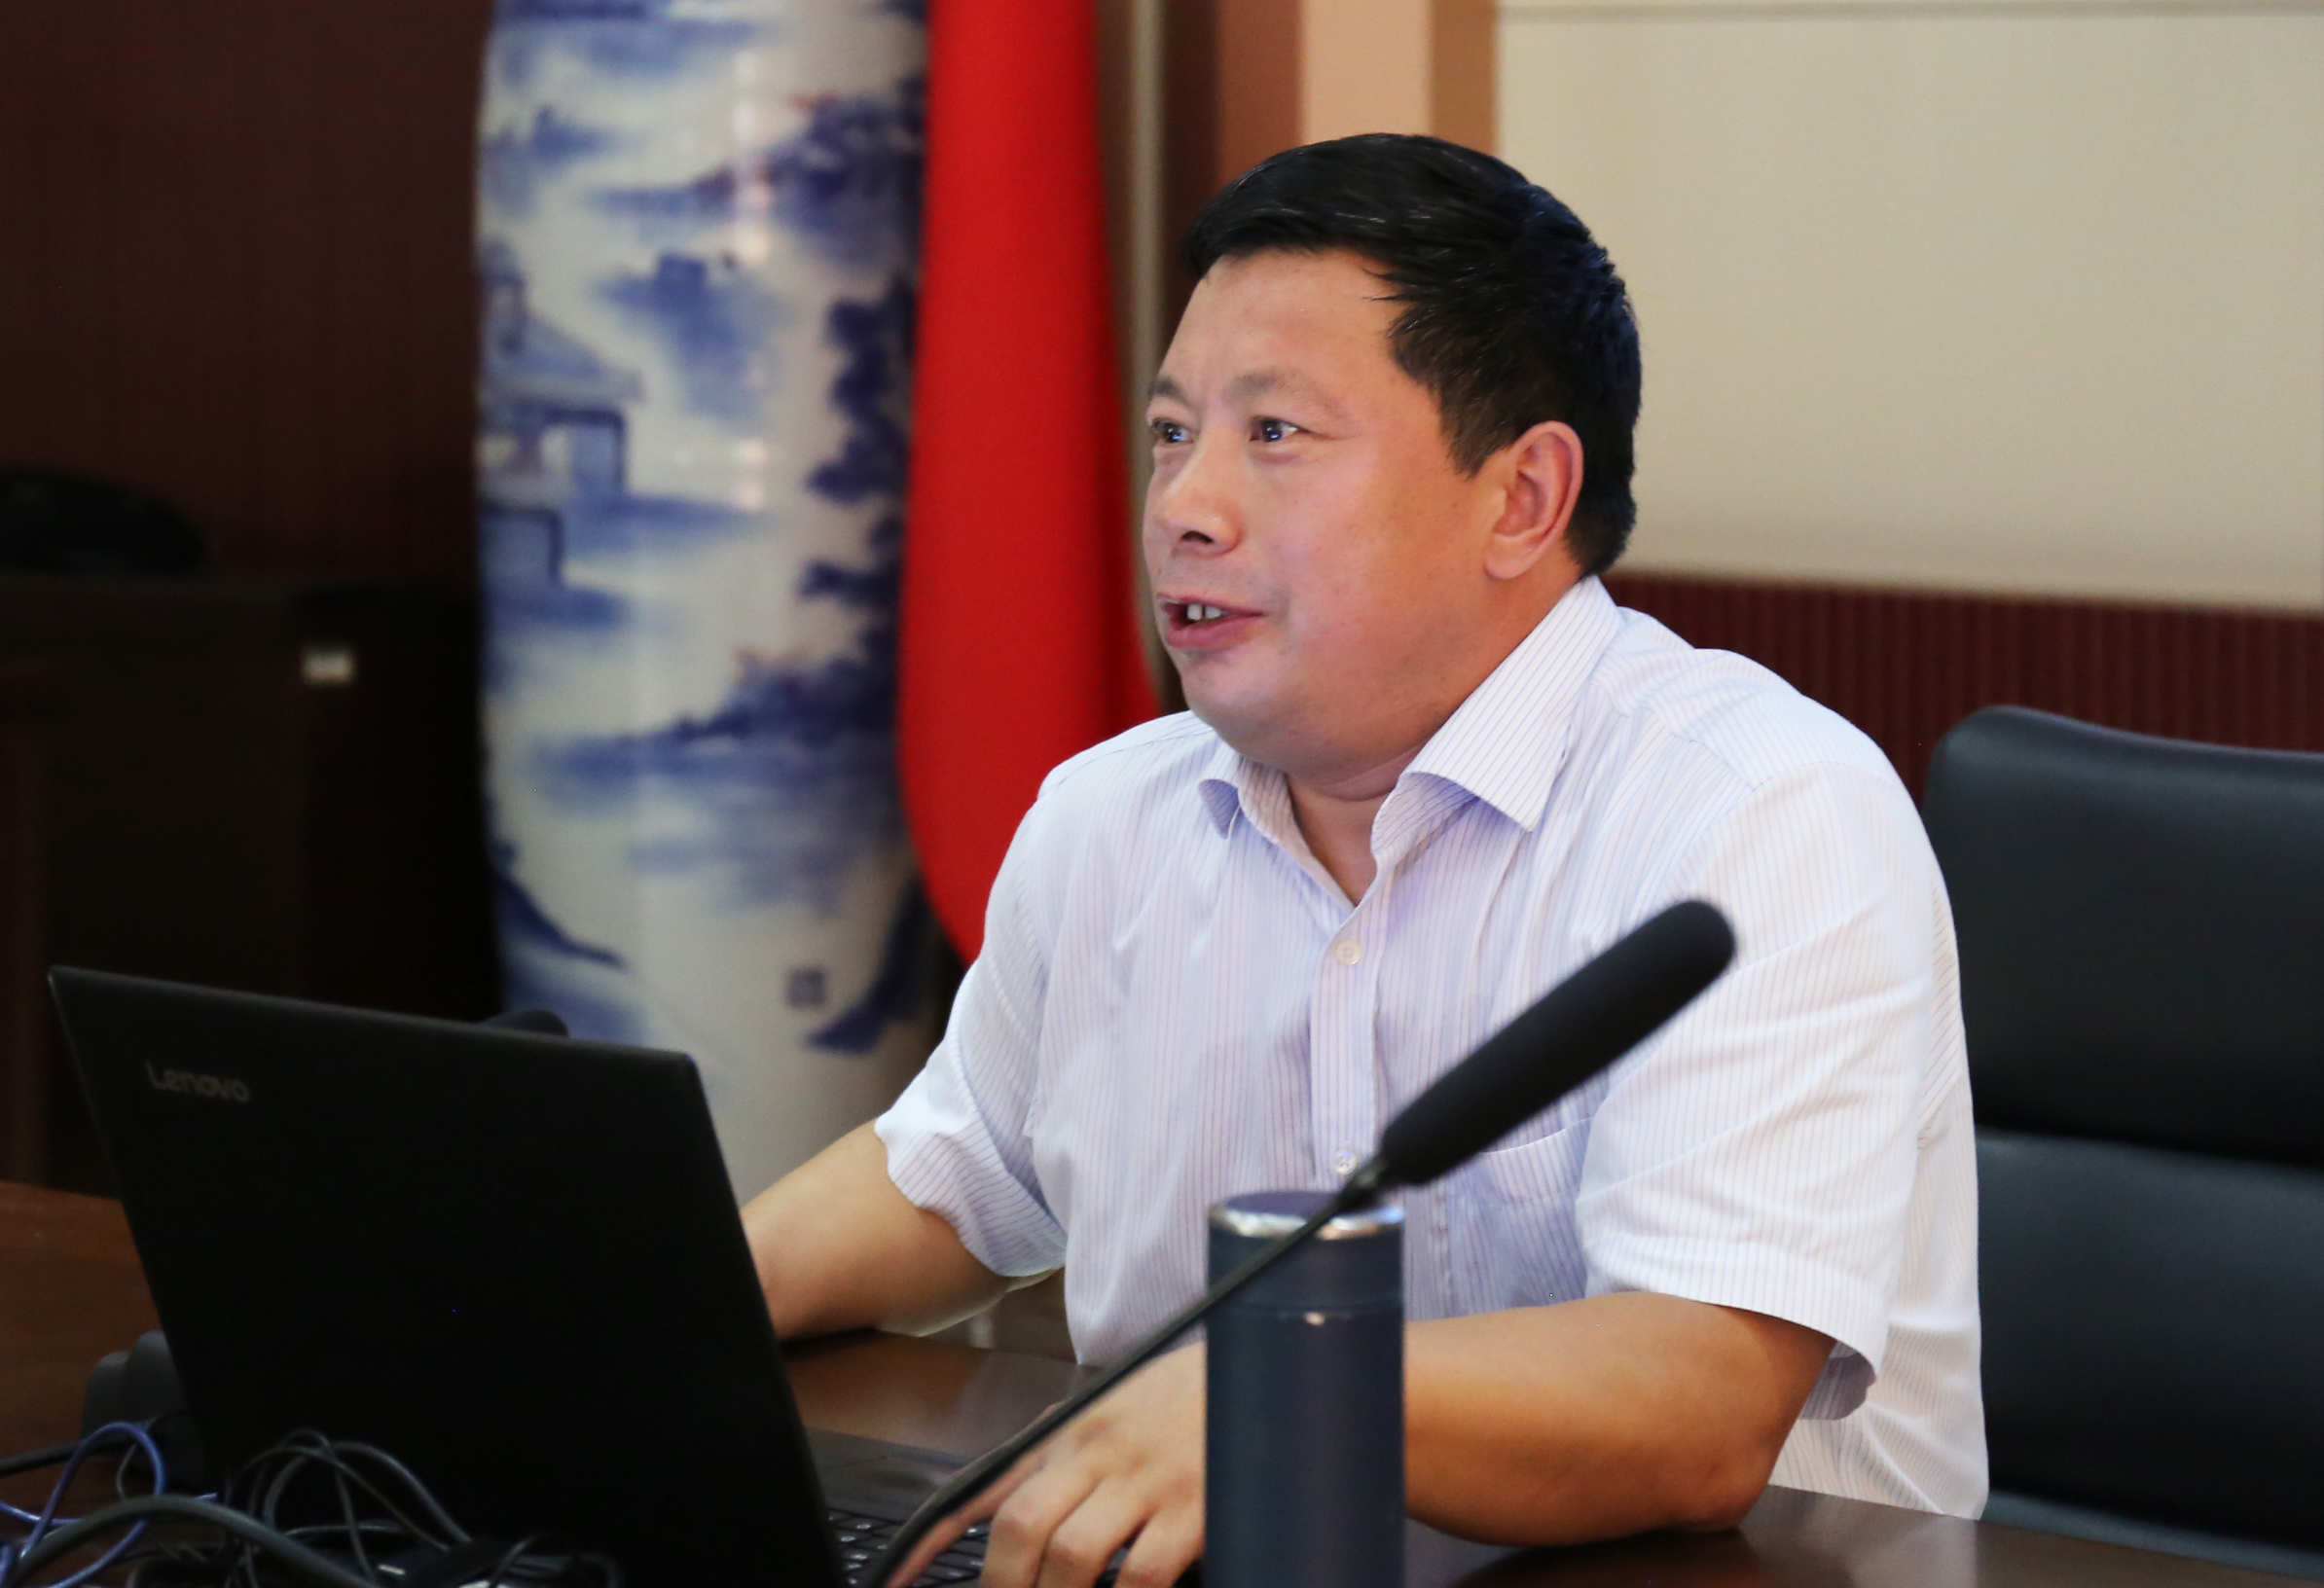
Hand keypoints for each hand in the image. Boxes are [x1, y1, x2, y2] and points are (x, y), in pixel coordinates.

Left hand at [886, 1343, 1204, 1587]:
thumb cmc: (1181, 1399)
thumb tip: (998, 1501)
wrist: (1259, 1361)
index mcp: (1070, 1433)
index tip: (897, 1580)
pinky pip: (1143, 1574)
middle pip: (1024, 1528)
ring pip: (1074, 1556)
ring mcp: (1148, 1481)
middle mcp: (1101, 1454)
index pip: (986, 1488)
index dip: (933, 1541)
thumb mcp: (1108, 1412)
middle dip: (1004, 1586)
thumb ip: (1057, 1453)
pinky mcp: (1196, 1509)